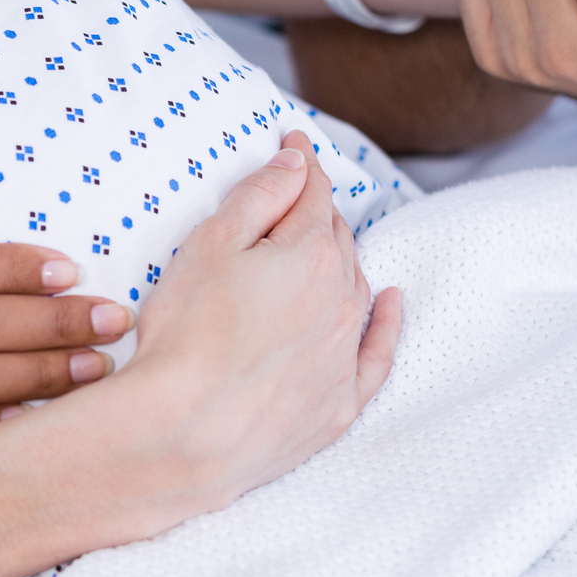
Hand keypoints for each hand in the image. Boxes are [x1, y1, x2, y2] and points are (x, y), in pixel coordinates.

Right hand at [75, 130, 402, 516]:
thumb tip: (297, 166)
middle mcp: (340, 299)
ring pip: (354, 289)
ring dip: (340, 262)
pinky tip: (392, 304)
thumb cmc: (185, 337)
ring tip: (320, 246)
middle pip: (336, 240)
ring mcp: (343, 354)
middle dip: (317, 213)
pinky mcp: (338, 404)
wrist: (184, 434)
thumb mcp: (208, 248)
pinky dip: (386, 324)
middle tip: (293, 197)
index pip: (312, 194)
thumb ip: (258, 199)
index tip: (293, 142)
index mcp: (309, 254)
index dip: (301, 164)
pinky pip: (376, 354)